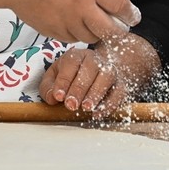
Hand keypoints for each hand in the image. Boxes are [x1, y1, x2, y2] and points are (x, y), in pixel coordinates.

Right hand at [7, 0, 140, 43]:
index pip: (120, 5)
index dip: (130, 13)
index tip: (133, 16)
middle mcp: (80, 6)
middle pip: (109, 30)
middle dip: (118, 31)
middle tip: (120, 27)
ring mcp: (65, 21)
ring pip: (90, 37)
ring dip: (96, 32)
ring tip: (93, 23)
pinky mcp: (53, 31)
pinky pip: (71, 38)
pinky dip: (76, 32)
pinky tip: (73, 22)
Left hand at [39, 34, 160, 118]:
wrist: (96, 71)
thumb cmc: (70, 75)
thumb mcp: (54, 76)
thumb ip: (48, 86)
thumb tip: (52, 98)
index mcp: (76, 56)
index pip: (71, 63)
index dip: (64, 81)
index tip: (59, 96)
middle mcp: (94, 60)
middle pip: (90, 68)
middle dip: (79, 88)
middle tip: (71, 105)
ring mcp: (109, 70)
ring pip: (106, 77)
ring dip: (96, 93)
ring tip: (86, 107)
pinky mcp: (120, 84)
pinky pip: (119, 92)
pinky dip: (110, 104)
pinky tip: (98, 114)